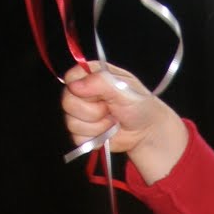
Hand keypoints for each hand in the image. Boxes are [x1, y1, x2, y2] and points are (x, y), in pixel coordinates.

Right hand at [62, 62, 187, 183]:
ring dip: (97, 126)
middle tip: (110, 109)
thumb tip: (74, 86)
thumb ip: (100, 82)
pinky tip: (107, 133)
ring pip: (72, 123)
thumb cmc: (139, 105)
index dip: (81, 88)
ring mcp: (81, 114)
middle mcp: (82, 93)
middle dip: (92, 111)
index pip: (70, 78)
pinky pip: (77, 139)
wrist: (146, 131)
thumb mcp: (124, 88)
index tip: (100, 94)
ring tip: (112, 121)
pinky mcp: (82, 133)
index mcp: (91, 75)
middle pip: (68, 102)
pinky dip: (95, 139)